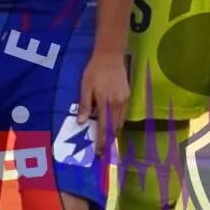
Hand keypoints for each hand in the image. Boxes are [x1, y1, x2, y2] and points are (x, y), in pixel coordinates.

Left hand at [79, 46, 129, 160]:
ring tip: (108, 144)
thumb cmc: (94, 71)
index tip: (99, 152)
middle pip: (114, 128)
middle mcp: (118, 104)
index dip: (102, 141)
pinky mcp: (128, 97)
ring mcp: (125, 101)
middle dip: (109, 141)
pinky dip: (119, 124)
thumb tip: (81, 122)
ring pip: (120, 123)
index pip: (103, 127)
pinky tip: (114, 128)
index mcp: (105, 102)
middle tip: (104, 153)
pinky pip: (124, 115)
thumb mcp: (85, 86)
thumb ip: (84, 105)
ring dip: (114, 134)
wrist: (111, 56)